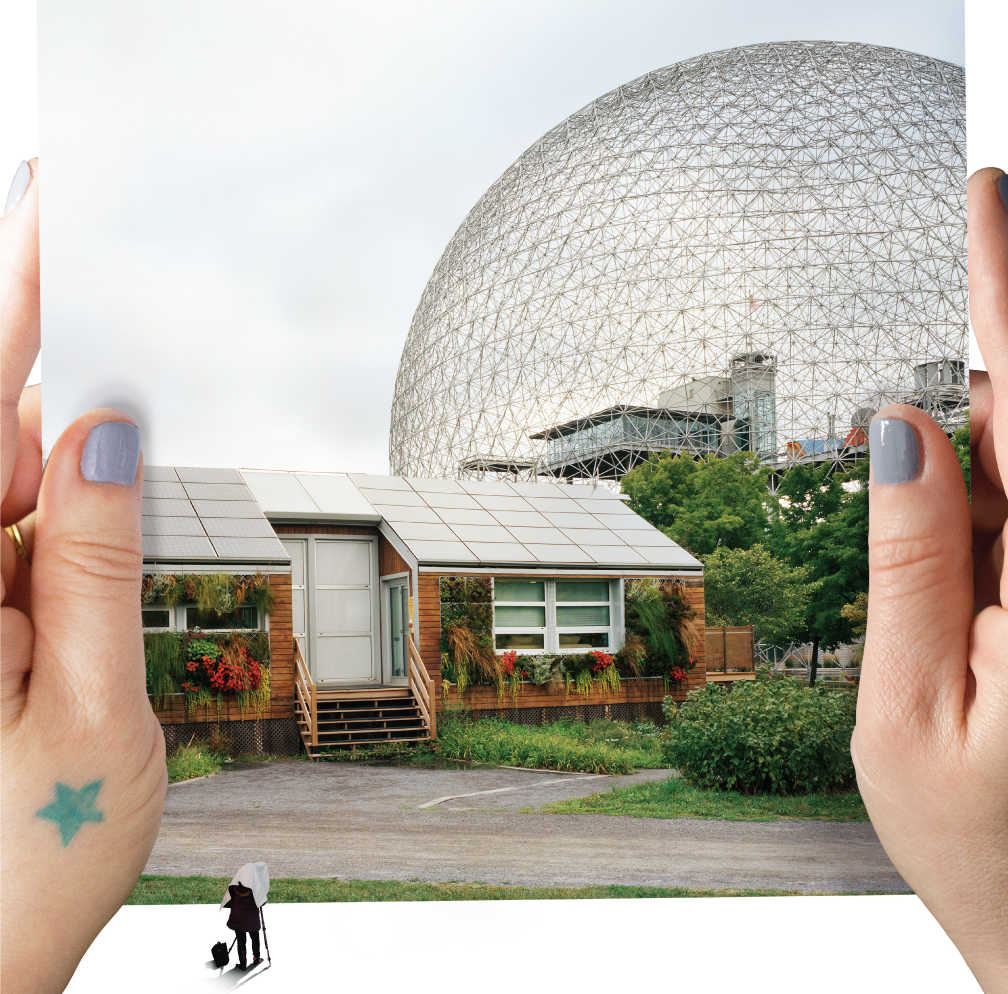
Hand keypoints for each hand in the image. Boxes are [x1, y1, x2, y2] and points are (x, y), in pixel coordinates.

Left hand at [1, 160, 166, 992]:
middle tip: (95, 438)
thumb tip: (108, 430)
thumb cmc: (18, 866)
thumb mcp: (91, 717)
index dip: (18, 297)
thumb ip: (95, 567)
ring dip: (64, 499)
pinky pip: (21, 547)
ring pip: (14, 497)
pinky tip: (72, 575)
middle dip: (55, 414)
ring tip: (67, 601)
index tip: (45, 199)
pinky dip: (58, 536)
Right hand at [852, 167, 1007, 992]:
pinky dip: (981, 516)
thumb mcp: (911, 714)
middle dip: (979, 401)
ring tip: (946, 605)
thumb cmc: (990, 856)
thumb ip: (914, 562)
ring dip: (974, 482)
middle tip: (917, 457)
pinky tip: (956, 562)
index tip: (987, 193)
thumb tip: (902, 426)